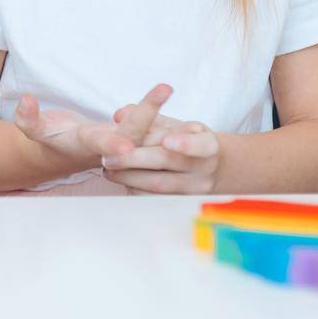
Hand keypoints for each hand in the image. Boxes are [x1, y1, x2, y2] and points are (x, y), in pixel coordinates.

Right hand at [14, 83, 172, 164]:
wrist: (66, 157)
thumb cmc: (52, 140)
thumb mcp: (37, 132)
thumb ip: (28, 119)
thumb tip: (24, 99)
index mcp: (86, 144)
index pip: (98, 142)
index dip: (111, 142)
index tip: (125, 146)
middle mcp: (109, 148)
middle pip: (130, 132)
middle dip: (146, 112)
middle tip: (163, 87)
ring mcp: (124, 146)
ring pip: (148, 135)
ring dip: (168, 124)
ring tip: (185, 104)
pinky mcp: (136, 142)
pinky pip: (156, 136)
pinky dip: (173, 131)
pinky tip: (194, 125)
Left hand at [100, 116, 220, 193]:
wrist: (206, 168)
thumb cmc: (184, 139)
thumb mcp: (174, 124)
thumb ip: (147, 115)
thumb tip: (120, 114)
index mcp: (209, 144)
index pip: (202, 145)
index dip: (185, 143)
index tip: (166, 141)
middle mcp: (206, 168)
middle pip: (169, 163)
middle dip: (135, 159)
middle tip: (109, 158)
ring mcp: (196, 189)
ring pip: (158, 185)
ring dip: (129, 177)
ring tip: (109, 169)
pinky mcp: (182, 204)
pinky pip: (154, 200)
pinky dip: (135, 190)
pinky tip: (122, 181)